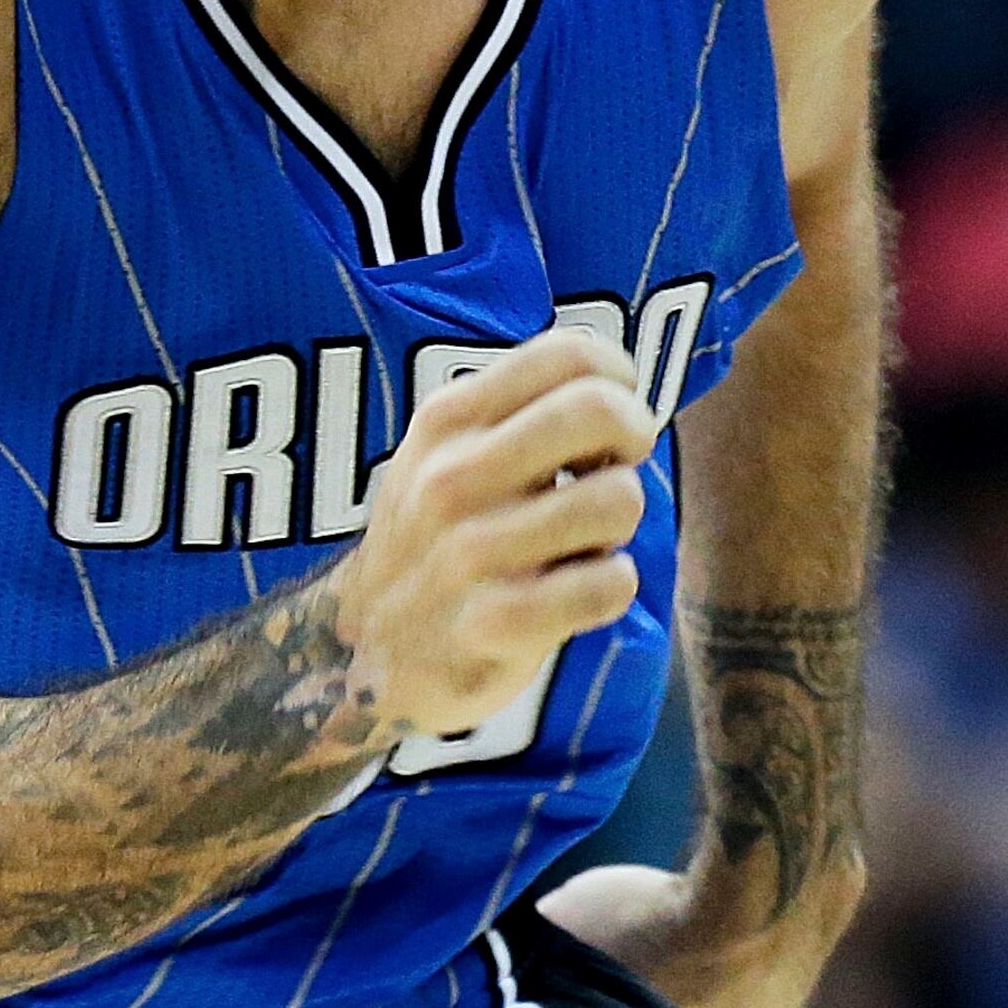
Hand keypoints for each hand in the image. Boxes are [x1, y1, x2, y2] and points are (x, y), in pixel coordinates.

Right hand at [331, 330, 656, 737]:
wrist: (373, 654)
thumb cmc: (441, 537)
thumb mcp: (450, 454)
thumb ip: (521, 410)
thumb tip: (617, 382)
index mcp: (446, 421)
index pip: (567, 353)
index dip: (618, 377)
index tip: (614, 411)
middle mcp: (451, 478)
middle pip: (598, 409)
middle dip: (634, 436)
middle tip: (616, 468)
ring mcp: (469, 554)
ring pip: (617, 500)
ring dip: (618, 525)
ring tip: (581, 540)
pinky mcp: (495, 626)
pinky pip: (609, 585)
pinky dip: (613, 586)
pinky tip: (580, 590)